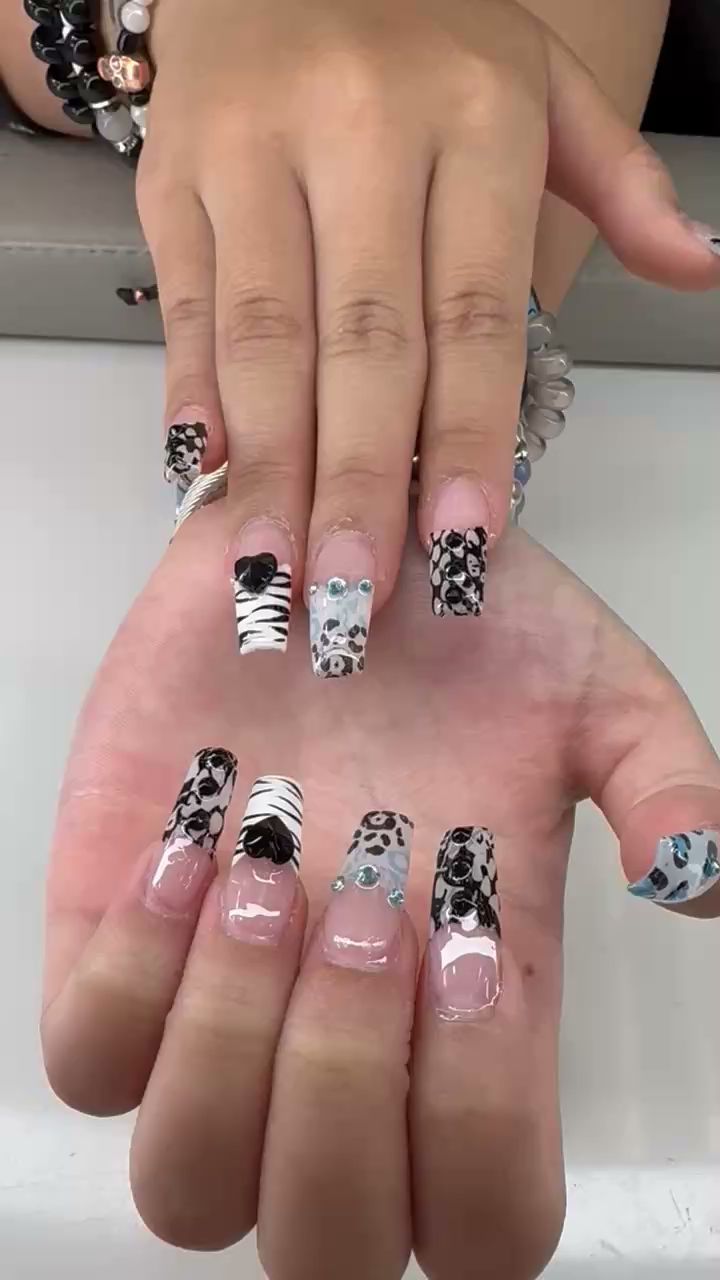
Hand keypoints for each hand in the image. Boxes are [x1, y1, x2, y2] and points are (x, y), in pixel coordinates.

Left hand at [41, 503, 719, 1277]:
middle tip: (363, 904)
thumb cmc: (462, 637)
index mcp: (472, 1016)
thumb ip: (664, 781)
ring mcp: (217, 1008)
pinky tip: (185, 849)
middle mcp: (344, 1043)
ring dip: (232, 1043)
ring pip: (187, 1179)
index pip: (485, 1217)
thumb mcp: (592, 690)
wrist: (323, 553)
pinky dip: (131, 978)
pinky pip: (86, 1058)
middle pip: (326, 1237)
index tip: (466, 945)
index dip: (477, 1128)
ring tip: (264, 876)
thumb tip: (698, 877)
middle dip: (342, 1085)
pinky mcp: (112, 943)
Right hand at [141, 0, 719, 651]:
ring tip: (275, 573)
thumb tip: (700, 271)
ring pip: (264, 336)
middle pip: (363, 342)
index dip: (467, 435)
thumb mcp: (540, 80)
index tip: (462, 542)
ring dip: (270, 469)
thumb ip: (619, 181)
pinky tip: (205, 479)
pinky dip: (194, 397)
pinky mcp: (175, 174)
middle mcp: (359, 131)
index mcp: (473, 117)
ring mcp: (254, 150)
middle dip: (359, 482)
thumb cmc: (420, 32)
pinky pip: (191, 303)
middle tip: (354, 598)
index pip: (474, 310)